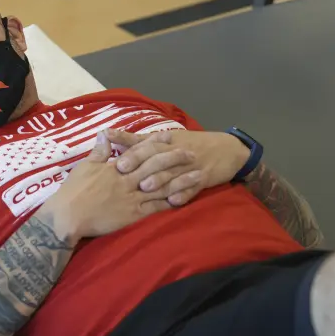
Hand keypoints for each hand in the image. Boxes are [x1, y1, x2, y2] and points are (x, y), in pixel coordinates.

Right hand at [42, 132, 192, 240]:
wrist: (68, 216)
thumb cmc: (73, 191)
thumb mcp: (84, 167)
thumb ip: (98, 152)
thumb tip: (105, 134)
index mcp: (115, 167)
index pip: (139, 151)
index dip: (155, 143)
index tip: (169, 136)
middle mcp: (127, 180)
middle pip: (155, 166)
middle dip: (175, 159)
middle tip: (192, 153)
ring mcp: (131, 198)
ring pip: (162, 187)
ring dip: (181, 180)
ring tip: (199, 175)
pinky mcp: (133, 215)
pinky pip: (156, 208)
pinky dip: (171, 203)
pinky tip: (185, 199)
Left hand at [107, 129, 246, 205]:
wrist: (228, 150)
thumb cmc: (190, 143)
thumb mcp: (165, 138)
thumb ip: (135, 140)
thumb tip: (106, 134)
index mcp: (167, 141)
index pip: (148, 147)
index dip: (133, 154)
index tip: (118, 164)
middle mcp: (177, 153)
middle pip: (158, 159)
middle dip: (142, 166)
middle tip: (125, 175)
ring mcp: (191, 167)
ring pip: (173, 174)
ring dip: (160, 181)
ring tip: (145, 188)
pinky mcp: (204, 179)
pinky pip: (193, 188)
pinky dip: (184, 194)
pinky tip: (173, 201)